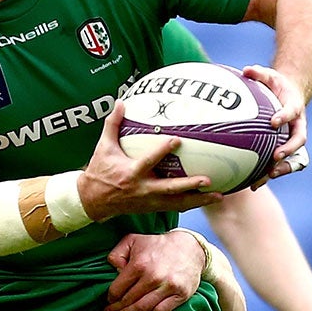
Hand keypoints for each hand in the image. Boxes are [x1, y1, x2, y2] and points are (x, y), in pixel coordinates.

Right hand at [80, 99, 219, 220]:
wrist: (93, 201)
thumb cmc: (99, 171)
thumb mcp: (103, 147)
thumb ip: (113, 124)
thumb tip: (120, 102)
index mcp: (131, 173)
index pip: (149, 161)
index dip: (162, 151)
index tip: (177, 140)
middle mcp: (142, 189)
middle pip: (170, 189)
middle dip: (189, 185)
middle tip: (207, 179)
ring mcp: (149, 201)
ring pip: (177, 203)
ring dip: (198, 200)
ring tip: (218, 196)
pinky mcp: (153, 208)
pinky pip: (176, 207)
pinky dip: (193, 204)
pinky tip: (209, 200)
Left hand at [104, 230, 206, 310]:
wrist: (190, 247)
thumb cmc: (157, 245)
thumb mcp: (133, 240)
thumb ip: (117, 253)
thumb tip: (114, 270)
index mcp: (139, 264)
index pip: (117, 289)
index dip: (110, 297)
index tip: (108, 300)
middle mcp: (153, 277)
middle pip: (129, 301)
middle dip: (116, 309)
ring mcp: (168, 287)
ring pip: (143, 309)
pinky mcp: (180, 294)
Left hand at [242, 63, 306, 182]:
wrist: (289, 95)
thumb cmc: (276, 85)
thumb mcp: (269, 75)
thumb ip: (259, 73)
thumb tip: (246, 70)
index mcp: (295, 108)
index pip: (291, 112)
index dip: (284, 117)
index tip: (274, 121)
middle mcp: (297, 126)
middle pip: (298, 141)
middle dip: (288, 150)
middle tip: (275, 157)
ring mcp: (292, 140)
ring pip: (292, 158)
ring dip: (280, 169)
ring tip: (264, 178)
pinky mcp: (284, 149)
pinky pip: (279, 165)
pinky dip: (268, 175)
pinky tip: (252, 185)